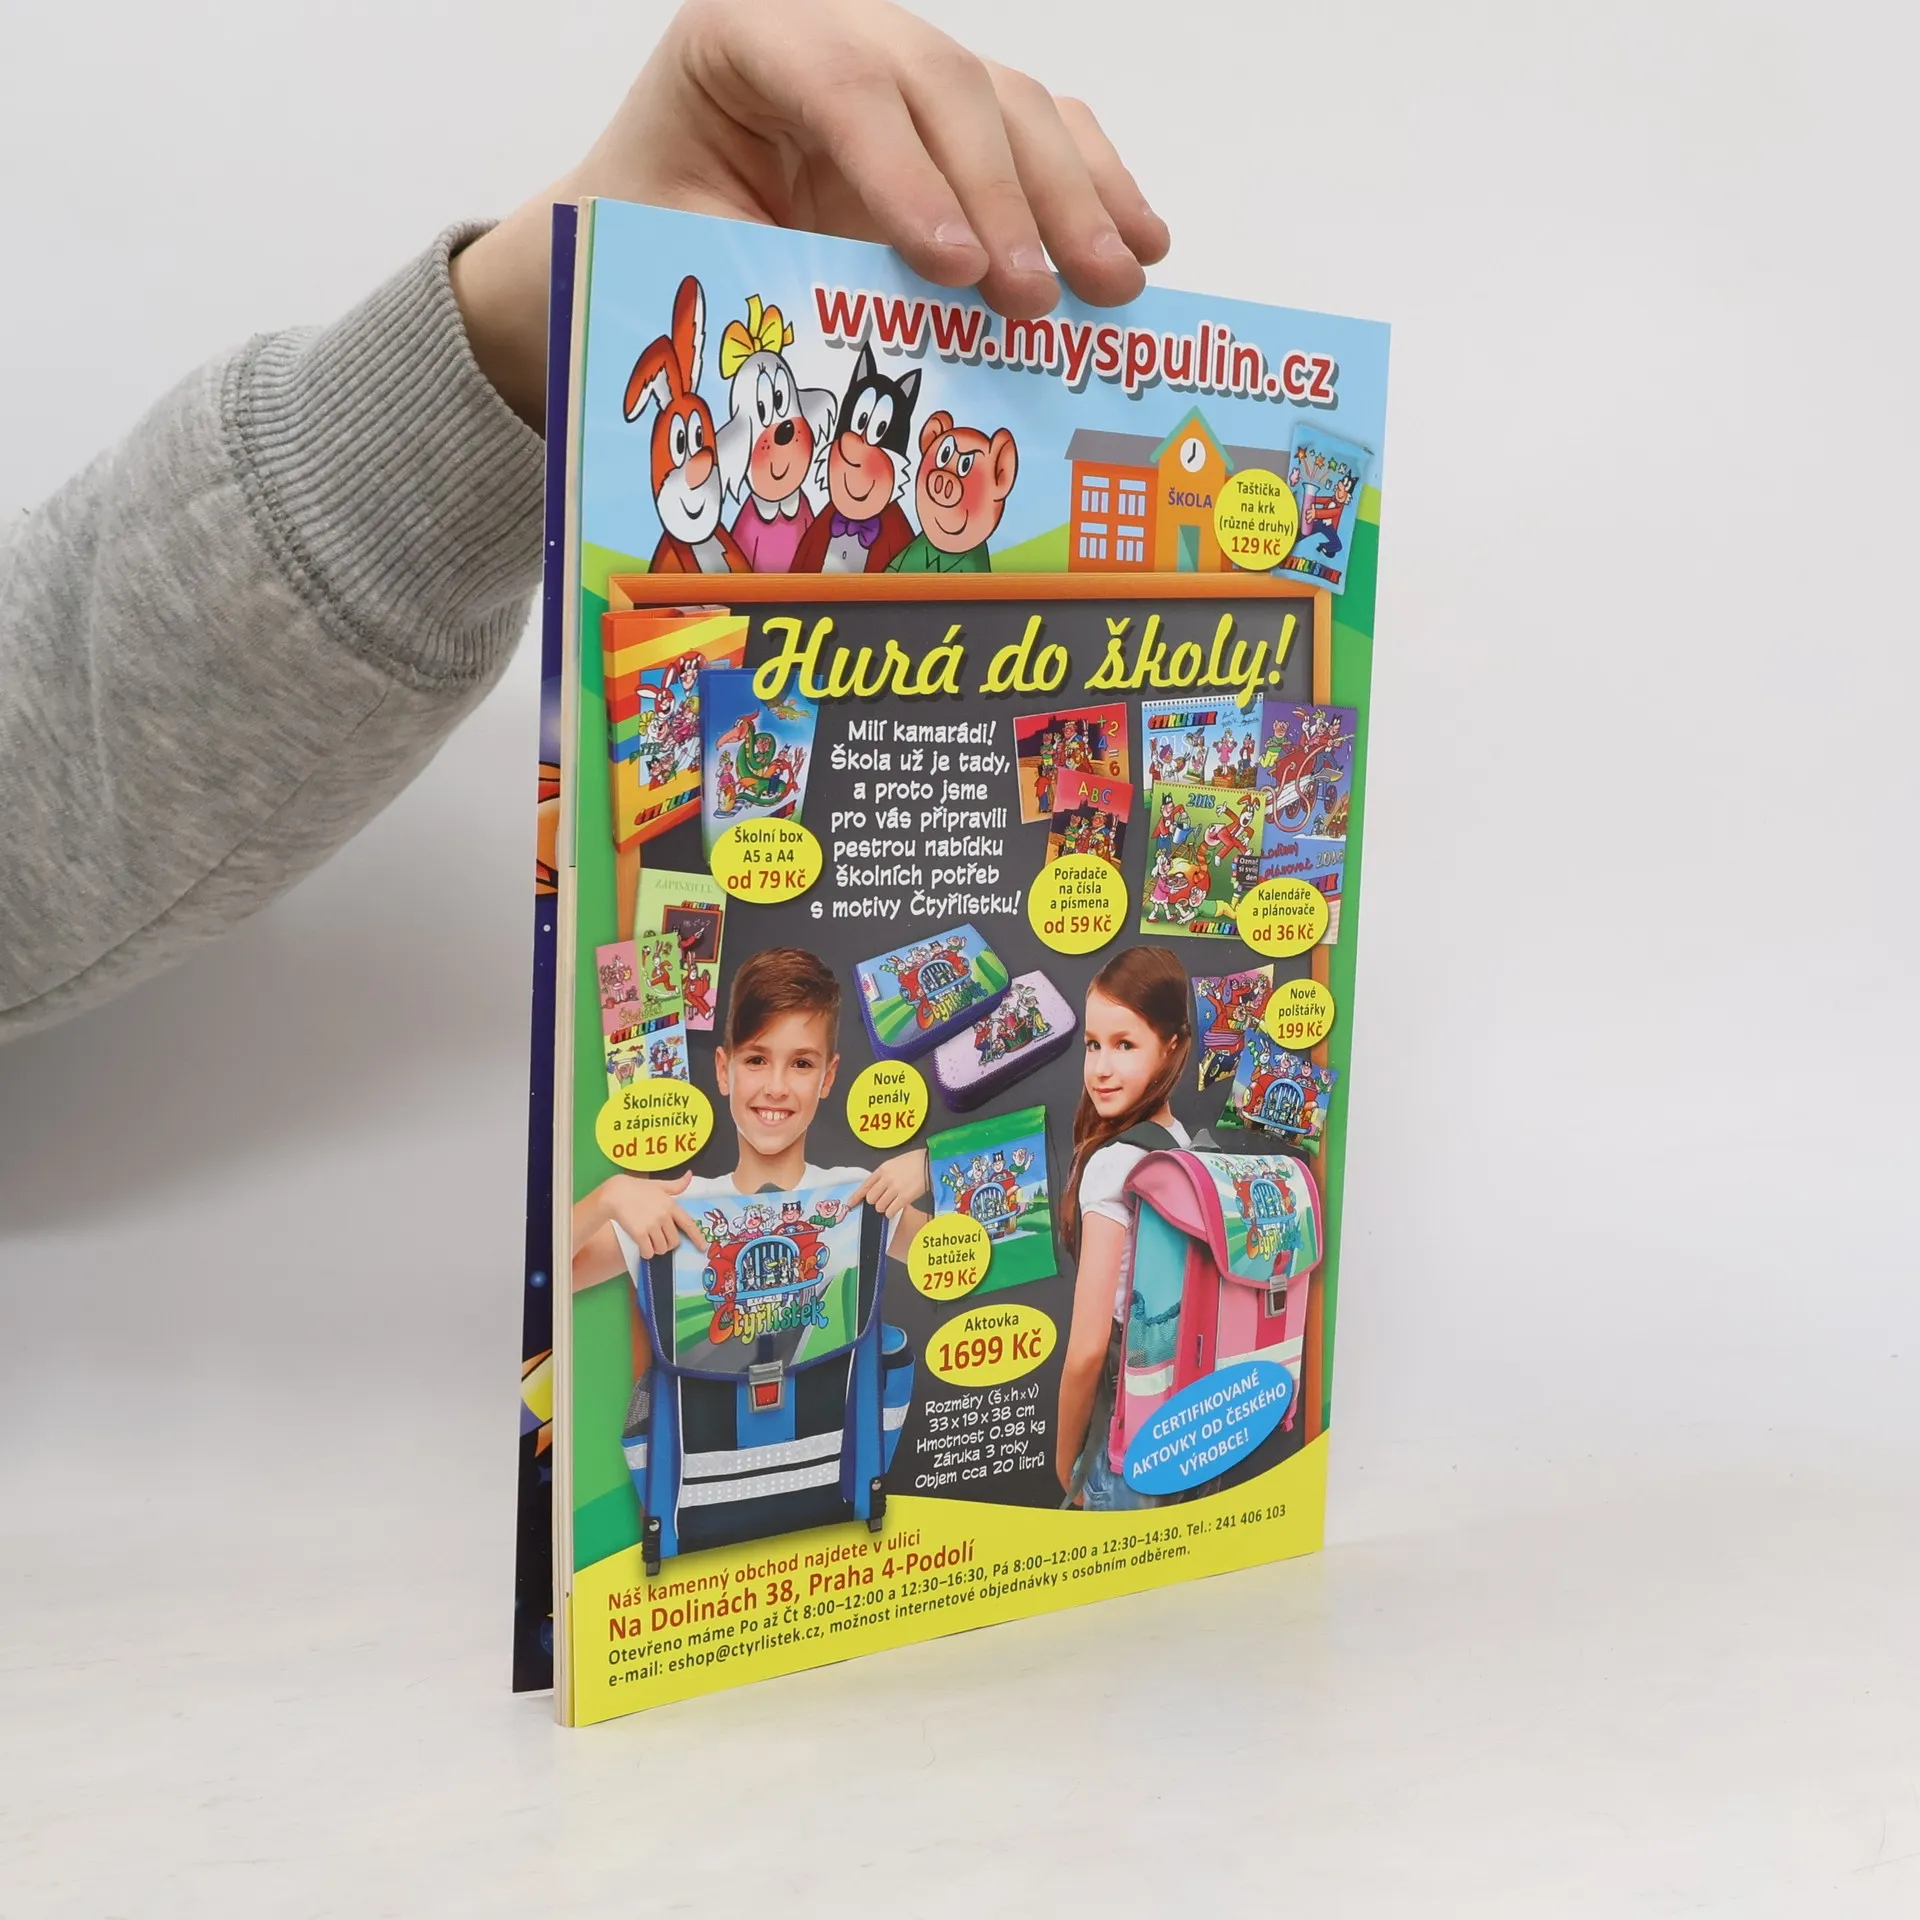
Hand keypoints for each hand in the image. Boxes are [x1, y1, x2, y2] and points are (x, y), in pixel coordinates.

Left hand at [453, 0, 1169, 424]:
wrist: (646, 211)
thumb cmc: (648, 232)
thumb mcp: (671, 254)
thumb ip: (756, 284)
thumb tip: (846, 371)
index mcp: (745, 37)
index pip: (840, 85)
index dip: (905, 176)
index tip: (954, 269)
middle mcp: (836, 28)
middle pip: (944, 85)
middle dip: (1005, 198)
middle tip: (1037, 301)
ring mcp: (904, 65)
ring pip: (1010, 102)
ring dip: (1073, 198)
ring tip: (1111, 285)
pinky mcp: (953, 114)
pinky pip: (1042, 126)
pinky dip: (1095, 182)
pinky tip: (1140, 241)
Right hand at [571, 1171, 707, 1288]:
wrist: (615, 1193)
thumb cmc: (637, 1188)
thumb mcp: (659, 1184)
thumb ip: (676, 1185)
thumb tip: (690, 1174)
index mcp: (671, 1205)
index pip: (689, 1224)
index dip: (697, 1237)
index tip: (703, 1247)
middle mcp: (664, 1216)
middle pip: (674, 1241)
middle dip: (669, 1244)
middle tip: (661, 1240)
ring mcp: (652, 1225)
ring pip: (662, 1248)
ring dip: (658, 1249)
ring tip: (651, 1242)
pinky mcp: (639, 1234)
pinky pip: (649, 1251)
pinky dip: (647, 1253)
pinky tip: (643, 1248)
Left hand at [851, 1147, 929, 1221]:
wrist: (932, 1162)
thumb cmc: (915, 1162)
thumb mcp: (895, 1163)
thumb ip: (883, 1175)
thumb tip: (875, 1188)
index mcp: (882, 1169)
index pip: (865, 1185)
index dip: (856, 1197)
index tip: (850, 1204)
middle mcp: (886, 1178)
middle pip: (871, 1198)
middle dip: (875, 1202)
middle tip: (883, 1200)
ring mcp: (895, 1188)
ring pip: (879, 1206)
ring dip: (884, 1208)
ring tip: (891, 1203)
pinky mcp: (905, 1197)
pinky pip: (890, 1211)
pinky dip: (891, 1212)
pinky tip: (895, 1209)